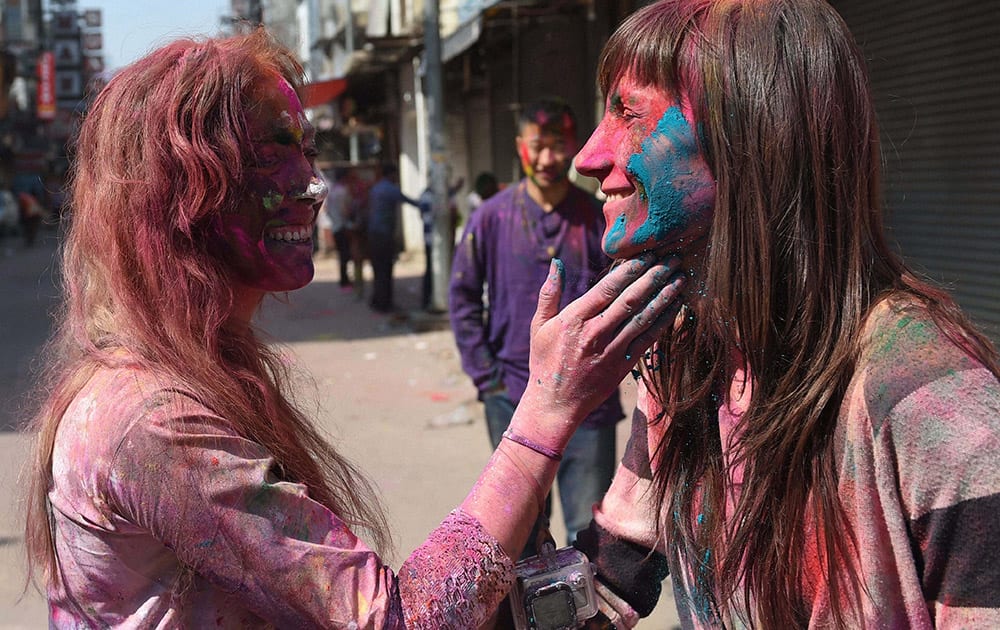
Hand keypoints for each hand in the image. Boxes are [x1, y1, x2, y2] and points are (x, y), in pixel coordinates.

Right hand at [513, 253, 684, 446]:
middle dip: (654, 277)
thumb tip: (556, 263)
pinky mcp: (623, 366)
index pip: (607, 289)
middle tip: (672, 259)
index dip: (630, 270)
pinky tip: (676, 307)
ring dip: (665, 297)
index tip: (646, 254)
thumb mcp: (539, 326)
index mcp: (574, 320)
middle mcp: (595, 334)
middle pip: (630, 300)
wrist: (555, 404)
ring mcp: (611, 351)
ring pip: (643, 318)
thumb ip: (549, 293)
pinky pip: (648, 340)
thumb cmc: (545, 362)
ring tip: (681, 279)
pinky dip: (663, 322)